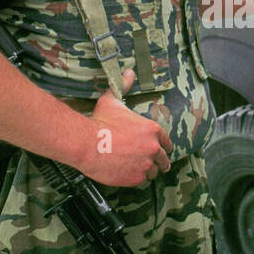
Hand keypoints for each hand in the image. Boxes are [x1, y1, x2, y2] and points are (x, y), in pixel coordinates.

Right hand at [80, 69, 172, 186]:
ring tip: (144, 171)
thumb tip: (128, 72)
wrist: (87, 144)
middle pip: (163, 159)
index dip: (165, 145)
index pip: (166, 140)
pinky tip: (131, 175)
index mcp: (151, 130)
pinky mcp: (136, 178)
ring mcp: (145, 164)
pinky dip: (137, 179)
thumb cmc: (99, 122)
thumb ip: (123, 86)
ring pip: (153, 172)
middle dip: (161, 161)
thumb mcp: (112, 100)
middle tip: (159, 164)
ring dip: (149, 171)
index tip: (164, 149)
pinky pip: (141, 181)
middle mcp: (152, 148)